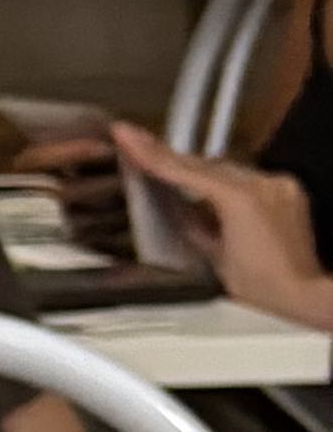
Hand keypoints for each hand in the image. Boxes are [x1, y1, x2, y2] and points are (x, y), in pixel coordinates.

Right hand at [110, 121, 332, 326]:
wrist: (303, 295)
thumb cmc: (261, 287)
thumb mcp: (214, 258)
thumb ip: (190, 225)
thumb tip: (170, 208)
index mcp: (240, 200)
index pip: (188, 171)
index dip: (154, 156)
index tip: (127, 136)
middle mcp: (263, 184)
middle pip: (207, 165)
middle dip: (174, 160)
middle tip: (141, 147)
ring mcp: (278, 185)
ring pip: (228, 169)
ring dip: (201, 174)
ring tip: (172, 173)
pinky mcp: (289, 190)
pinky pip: (251, 178)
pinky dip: (228, 184)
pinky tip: (213, 196)